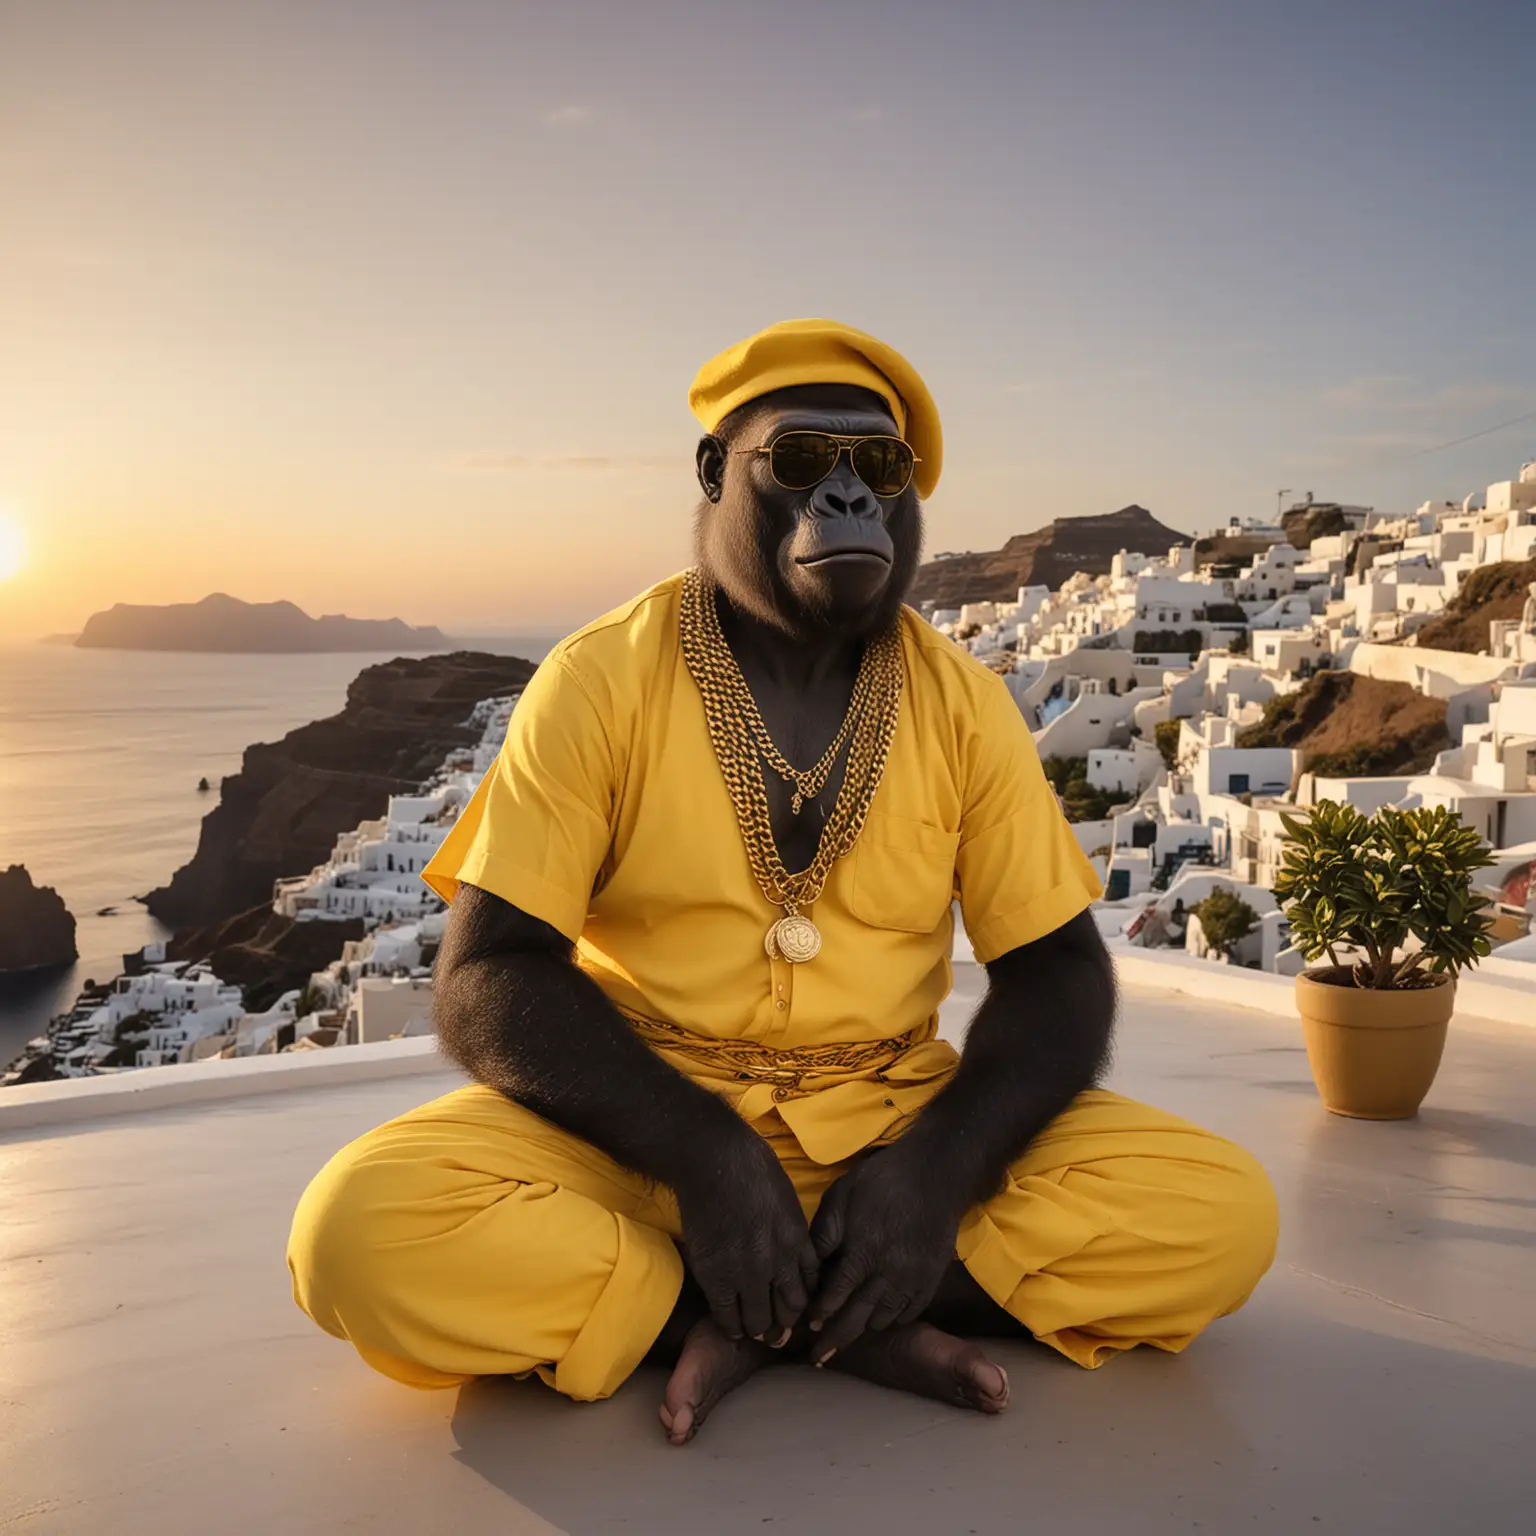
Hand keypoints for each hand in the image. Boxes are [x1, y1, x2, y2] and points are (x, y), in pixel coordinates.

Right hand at [674, 1129, 818, 1344]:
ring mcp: (748, 1273)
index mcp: (797, 1239)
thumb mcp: (784, 1194)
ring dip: (759, 1330)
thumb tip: (784, 1233)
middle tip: (779, 1334)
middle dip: (786, 1325)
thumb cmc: (749, 1163)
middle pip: (789, 1308)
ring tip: (756, 1333)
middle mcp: (778, 1262)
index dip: (806, 1302)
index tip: (799, 1309)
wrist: (714, 1159)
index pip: (810, 1284)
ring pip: (759, 1319)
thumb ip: (787, 1222)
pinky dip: (730, 1326)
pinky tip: (731, 1329)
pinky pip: (726, 1315)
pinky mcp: (717, 1277)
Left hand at [806, 1142, 962, 1362]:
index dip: (819, 1316)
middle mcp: (887, 1274)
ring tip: (845, 1338)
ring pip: (882, 1321)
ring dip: (862, 1331)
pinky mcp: (930, 1281)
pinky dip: (890, 1321)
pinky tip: (878, 1320)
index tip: (806, 1329)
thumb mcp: (842, 1196)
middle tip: (818, 1359)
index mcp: (862, 1252)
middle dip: (834, 1340)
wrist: (936, 1175)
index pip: (835, 1297)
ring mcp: (912, 1280)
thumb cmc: (882, 1181)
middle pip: (857, 1319)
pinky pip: (907, 1314)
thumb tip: (808, 1266)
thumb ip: (824, 1233)